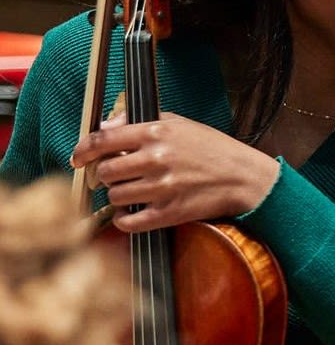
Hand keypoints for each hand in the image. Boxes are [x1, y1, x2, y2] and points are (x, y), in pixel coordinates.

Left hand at [70, 113, 279, 232]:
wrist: (246, 178)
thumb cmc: (215, 150)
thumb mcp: (181, 125)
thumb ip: (141, 122)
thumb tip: (106, 126)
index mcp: (157, 134)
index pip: (102, 140)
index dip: (82, 150)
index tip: (77, 158)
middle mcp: (157, 159)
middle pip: (105, 172)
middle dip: (107, 175)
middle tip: (118, 176)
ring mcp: (163, 188)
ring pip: (115, 196)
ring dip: (118, 196)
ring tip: (132, 192)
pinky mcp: (170, 213)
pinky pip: (129, 222)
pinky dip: (124, 220)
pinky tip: (130, 213)